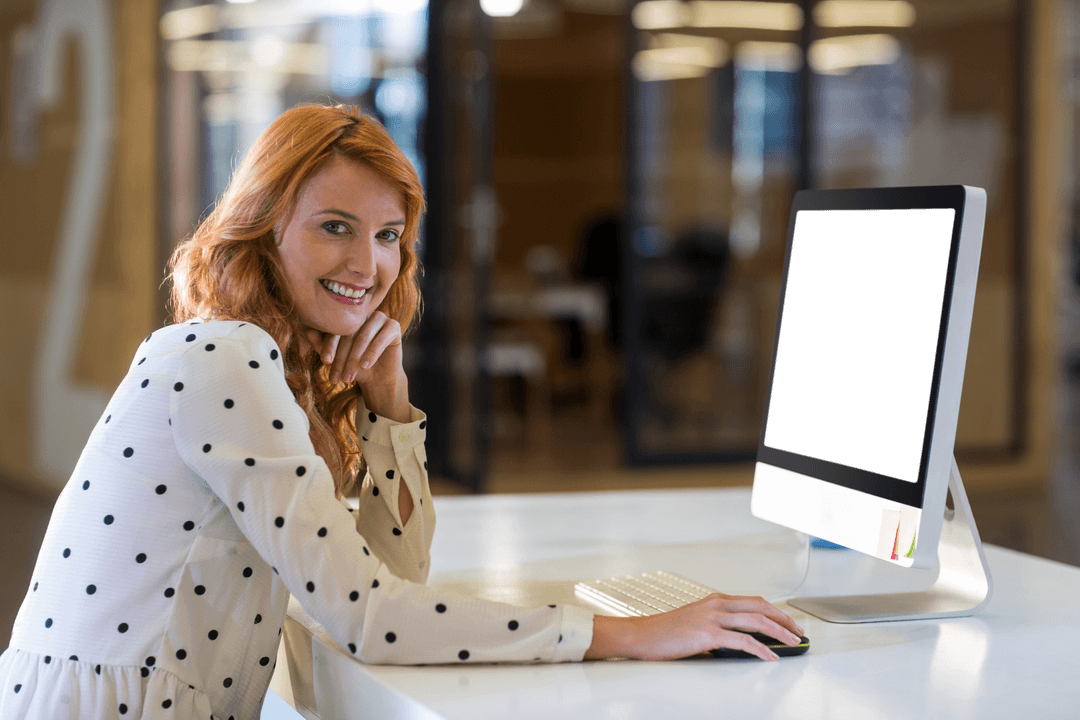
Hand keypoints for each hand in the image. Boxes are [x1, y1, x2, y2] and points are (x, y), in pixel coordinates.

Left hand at [304, 311, 409, 422]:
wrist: (377, 377)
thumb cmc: (353, 365)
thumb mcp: (335, 357)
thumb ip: (321, 344)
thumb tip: (305, 330)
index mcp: (347, 316)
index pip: (336, 328)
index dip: (329, 345)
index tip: (325, 362)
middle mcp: (363, 314)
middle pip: (349, 333)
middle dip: (341, 357)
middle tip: (336, 376)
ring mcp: (380, 317)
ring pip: (364, 336)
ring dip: (355, 358)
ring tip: (348, 376)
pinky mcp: (394, 326)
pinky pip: (381, 338)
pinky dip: (372, 353)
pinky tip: (365, 366)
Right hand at [585, 593, 804, 661]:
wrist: (641, 635)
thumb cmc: (664, 631)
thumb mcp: (695, 621)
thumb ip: (716, 624)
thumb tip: (738, 640)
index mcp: (714, 600)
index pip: (754, 601)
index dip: (775, 611)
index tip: (788, 622)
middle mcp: (716, 604)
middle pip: (760, 607)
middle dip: (784, 619)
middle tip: (798, 632)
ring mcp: (712, 617)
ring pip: (756, 621)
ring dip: (779, 632)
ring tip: (792, 643)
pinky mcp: (707, 633)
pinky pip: (742, 641)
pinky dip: (761, 649)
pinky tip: (770, 657)